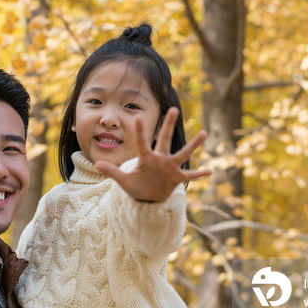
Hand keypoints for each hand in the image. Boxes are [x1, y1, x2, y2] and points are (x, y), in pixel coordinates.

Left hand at [94, 107, 211, 201]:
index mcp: (145, 158)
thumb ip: (111, 171)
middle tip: (174, 109)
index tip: (137, 116)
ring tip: (204, 133)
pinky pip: (190, 175)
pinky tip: (211, 171)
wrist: (148, 197)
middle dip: (169, 125)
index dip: (139, 131)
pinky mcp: (177, 178)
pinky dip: (200, 174)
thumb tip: (96, 163)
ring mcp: (170, 167)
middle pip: (165, 139)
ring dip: (193, 145)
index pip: (141, 142)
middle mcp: (160, 159)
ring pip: (183, 153)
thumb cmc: (136, 187)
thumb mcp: (123, 181)